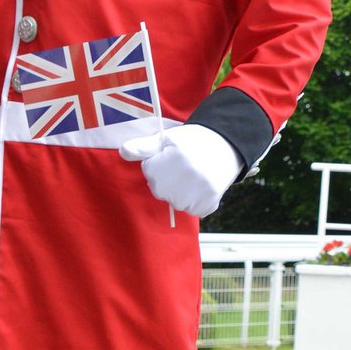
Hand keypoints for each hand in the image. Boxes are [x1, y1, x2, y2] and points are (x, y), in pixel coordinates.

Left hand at [119, 124, 243, 217]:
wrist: (228, 144)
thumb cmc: (192, 142)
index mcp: (172, 158)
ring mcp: (198, 190)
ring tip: (195, 175)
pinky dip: (197, 202)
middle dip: (168, 180)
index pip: (150, 172)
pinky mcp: (208, 202)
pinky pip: (193, 211)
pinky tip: (203, 186)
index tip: (174, 156)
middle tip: (185, 166)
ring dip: (181, 193)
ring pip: (175, 202)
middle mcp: (185, 175)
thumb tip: (122, 152)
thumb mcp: (166, 139)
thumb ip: (143, 147)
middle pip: (160, 190)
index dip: (159, 163)